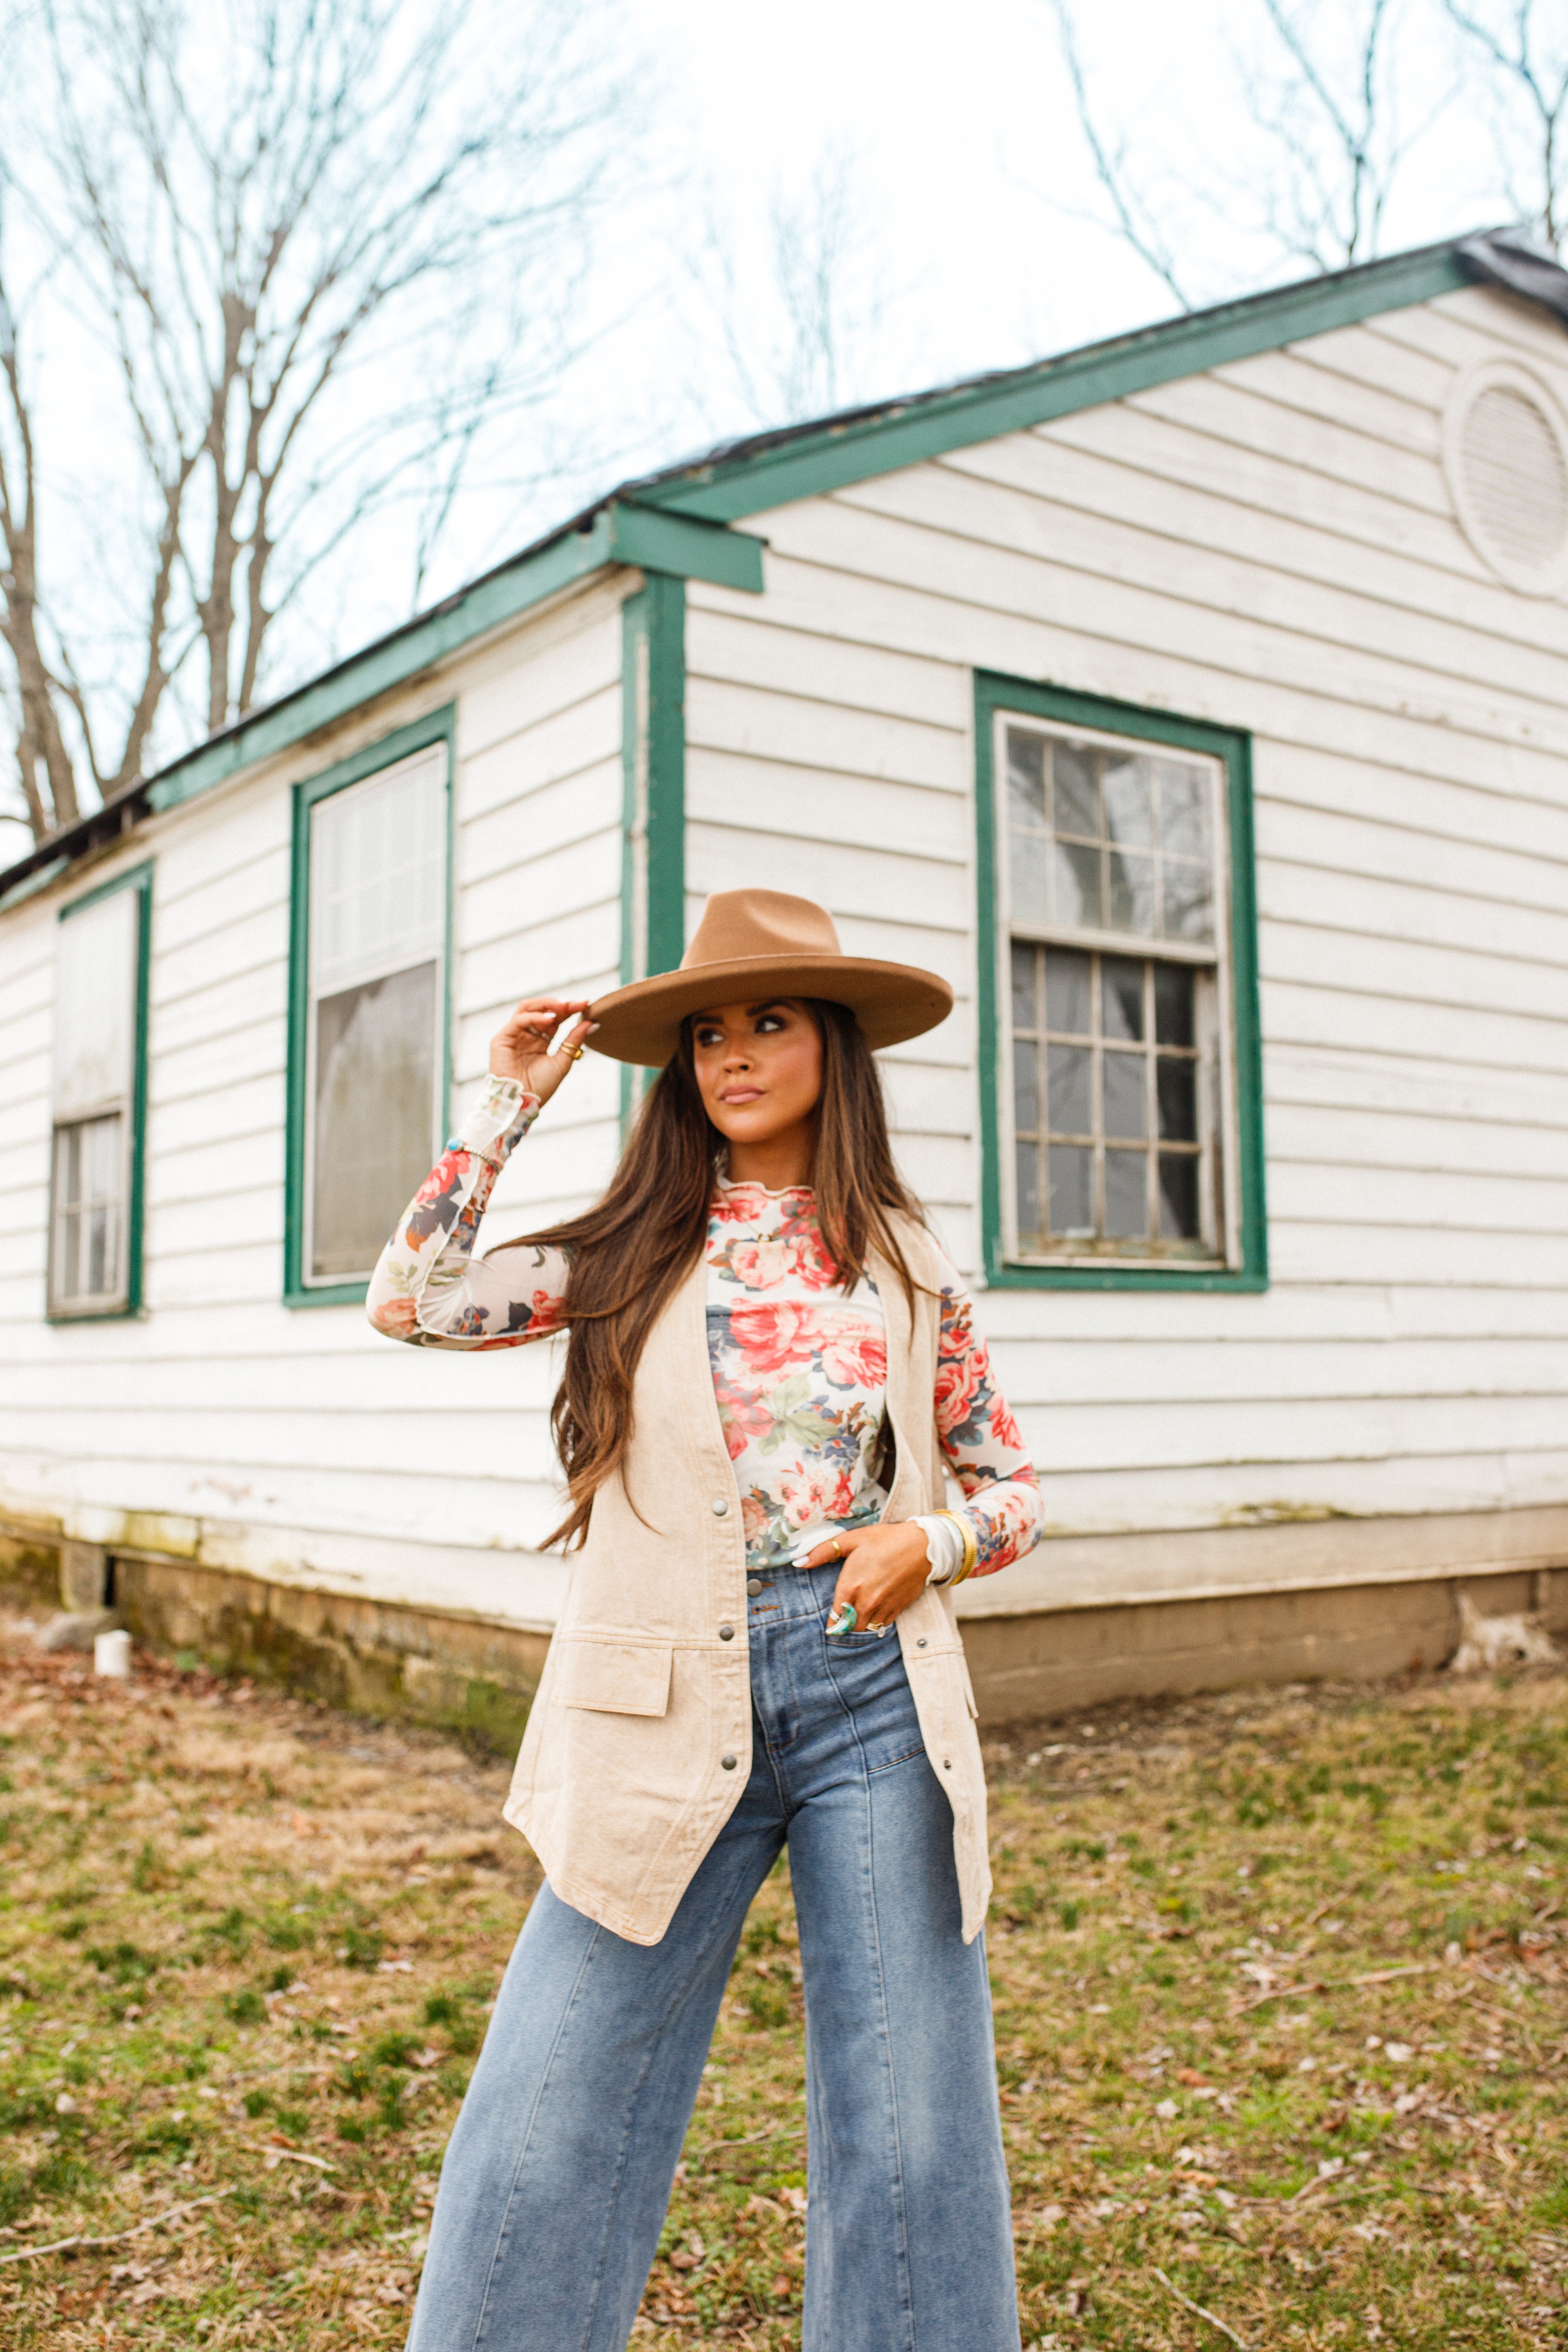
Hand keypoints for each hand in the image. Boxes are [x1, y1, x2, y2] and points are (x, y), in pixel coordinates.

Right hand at [489, 997, 597, 1105]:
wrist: (523, 1103)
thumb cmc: (541, 1087)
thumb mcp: (563, 1061)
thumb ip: (574, 1041)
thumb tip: (592, 1023)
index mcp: (540, 1041)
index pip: (554, 1019)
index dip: (569, 1010)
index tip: (586, 1005)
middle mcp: (526, 1035)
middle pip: (542, 1011)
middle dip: (560, 1005)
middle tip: (577, 1003)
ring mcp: (514, 1036)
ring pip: (527, 1009)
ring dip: (547, 1005)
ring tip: (564, 1007)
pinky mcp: (502, 1039)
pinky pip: (518, 1020)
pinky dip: (535, 1017)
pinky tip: (551, 1019)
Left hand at [800, 1521, 931, 1632]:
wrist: (922, 1546)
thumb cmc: (885, 1540)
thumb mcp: (852, 1540)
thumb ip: (822, 1552)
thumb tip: (798, 1562)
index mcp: (851, 1585)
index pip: (834, 1617)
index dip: (831, 1622)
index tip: (830, 1623)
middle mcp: (866, 1601)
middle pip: (849, 1627)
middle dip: (844, 1626)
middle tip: (843, 1620)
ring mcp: (883, 1607)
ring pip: (866, 1628)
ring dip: (860, 1625)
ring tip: (857, 1617)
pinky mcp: (898, 1608)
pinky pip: (882, 1625)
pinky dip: (876, 1623)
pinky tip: (874, 1612)